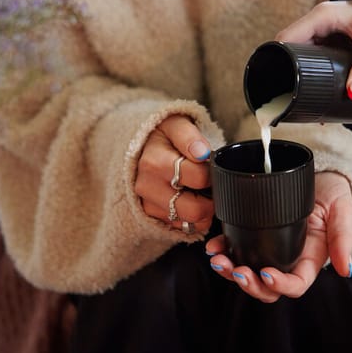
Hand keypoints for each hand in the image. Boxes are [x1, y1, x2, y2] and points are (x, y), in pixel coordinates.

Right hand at [136, 115, 212, 232]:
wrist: (139, 147)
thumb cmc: (163, 136)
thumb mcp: (175, 124)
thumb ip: (189, 136)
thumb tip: (202, 153)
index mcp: (154, 163)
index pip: (199, 178)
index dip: (212, 173)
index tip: (210, 166)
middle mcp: (148, 188)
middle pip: (194, 210)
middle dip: (211, 200)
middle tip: (211, 185)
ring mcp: (148, 206)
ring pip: (190, 223)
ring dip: (203, 211)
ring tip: (201, 192)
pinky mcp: (152, 218)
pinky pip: (182, 228)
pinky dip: (192, 218)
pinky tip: (190, 200)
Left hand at [205, 172, 351, 302]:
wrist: (317, 172)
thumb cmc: (334, 191)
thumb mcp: (342, 209)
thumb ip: (342, 238)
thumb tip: (345, 269)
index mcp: (310, 260)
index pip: (295, 284)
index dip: (280, 285)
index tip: (267, 273)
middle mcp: (288, 260)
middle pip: (267, 287)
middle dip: (249, 284)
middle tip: (236, 270)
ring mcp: (269, 250)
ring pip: (248, 273)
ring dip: (230, 272)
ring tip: (218, 259)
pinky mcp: (254, 235)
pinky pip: (236, 250)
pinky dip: (223, 251)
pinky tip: (213, 246)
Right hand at [276, 0, 351, 99]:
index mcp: (321, 16)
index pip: (286, 37)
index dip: (277, 58)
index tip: (278, 80)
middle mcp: (318, 20)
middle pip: (289, 46)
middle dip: (286, 67)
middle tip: (288, 91)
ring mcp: (323, 28)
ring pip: (299, 50)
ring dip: (296, 68)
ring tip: (297, 92)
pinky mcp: (329, 36)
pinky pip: (311, 51)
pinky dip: (308, 66)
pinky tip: (310, 84)